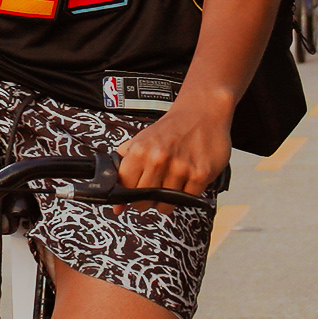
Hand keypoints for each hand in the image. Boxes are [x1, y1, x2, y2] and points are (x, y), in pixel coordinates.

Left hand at [111, 87, 230, 196]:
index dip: (127, 194)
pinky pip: (187, 200)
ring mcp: (180, 168)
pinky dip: (185, 196)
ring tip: (170, 184)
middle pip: (143, 201)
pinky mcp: (201, 174)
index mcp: (140, 150)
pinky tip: (185, 182)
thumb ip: (123, 169)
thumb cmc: (171, 129)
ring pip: (165, 205)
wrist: (201, 112)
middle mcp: (159, 159)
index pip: (124, 188)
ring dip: (166, 201)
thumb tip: (116, 204)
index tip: (133, 192)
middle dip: (146, 201)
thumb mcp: (139, 141)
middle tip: (153, 189)